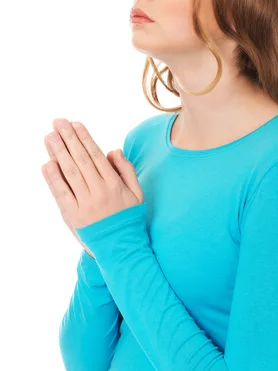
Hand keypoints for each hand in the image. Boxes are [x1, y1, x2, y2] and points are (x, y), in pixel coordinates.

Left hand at [41, 119, 143, 236]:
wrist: (121, 248)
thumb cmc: (129, 218)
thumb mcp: (137, 193)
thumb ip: (126, 170)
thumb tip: (112, 150)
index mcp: (115, 184)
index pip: (96, 155)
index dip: (84, 138)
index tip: (75, 124)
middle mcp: (99, 192)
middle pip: (81, 160)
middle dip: (68, 139)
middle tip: (57, 122)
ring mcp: (85, 204)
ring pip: (70, 173)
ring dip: (58, 153)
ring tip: (49, 137)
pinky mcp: (72, 216)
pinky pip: (61, 193)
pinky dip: (53, 178)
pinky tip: (47, 164)